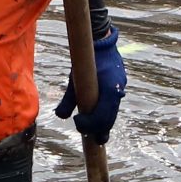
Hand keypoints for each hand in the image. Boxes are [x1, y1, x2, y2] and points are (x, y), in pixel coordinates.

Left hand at [55, 29, 128, 145]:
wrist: (101, 43)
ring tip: (97, 134)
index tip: (78, 124)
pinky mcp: (119, 87)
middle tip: (91, 138)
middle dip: (100, 130)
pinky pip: (113, 105)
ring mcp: (120, 89)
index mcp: (108, 89)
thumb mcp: (74, 80)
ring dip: (104, 124)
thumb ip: (68, 99)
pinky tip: (100, 120)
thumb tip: (60, 116)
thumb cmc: (85, 61)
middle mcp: (117, 91)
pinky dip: (106, 114)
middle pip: (109, 118)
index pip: (102, 116)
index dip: (90, 125)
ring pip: (113, 113)